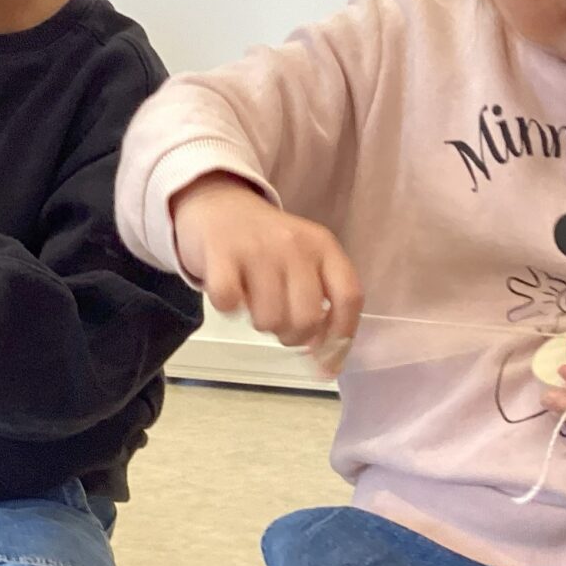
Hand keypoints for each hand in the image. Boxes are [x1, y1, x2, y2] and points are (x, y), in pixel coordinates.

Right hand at [172, 173, 361, 355]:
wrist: (217, 204)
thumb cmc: (266, 243)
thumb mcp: (304, 257)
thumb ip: (321, 297)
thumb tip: (328, 359)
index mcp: (324, 246)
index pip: (349, 298)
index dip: (341, 337)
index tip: (327, 362)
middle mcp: (295, 245)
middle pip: (308, 319)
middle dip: (293, 337)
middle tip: (280, 325)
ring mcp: (258, 249)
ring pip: (269, 320)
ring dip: (261, 324)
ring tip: (255, 303)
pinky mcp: (221, 254)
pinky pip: (230, 304)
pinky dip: (229, 310)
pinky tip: (231, 295)